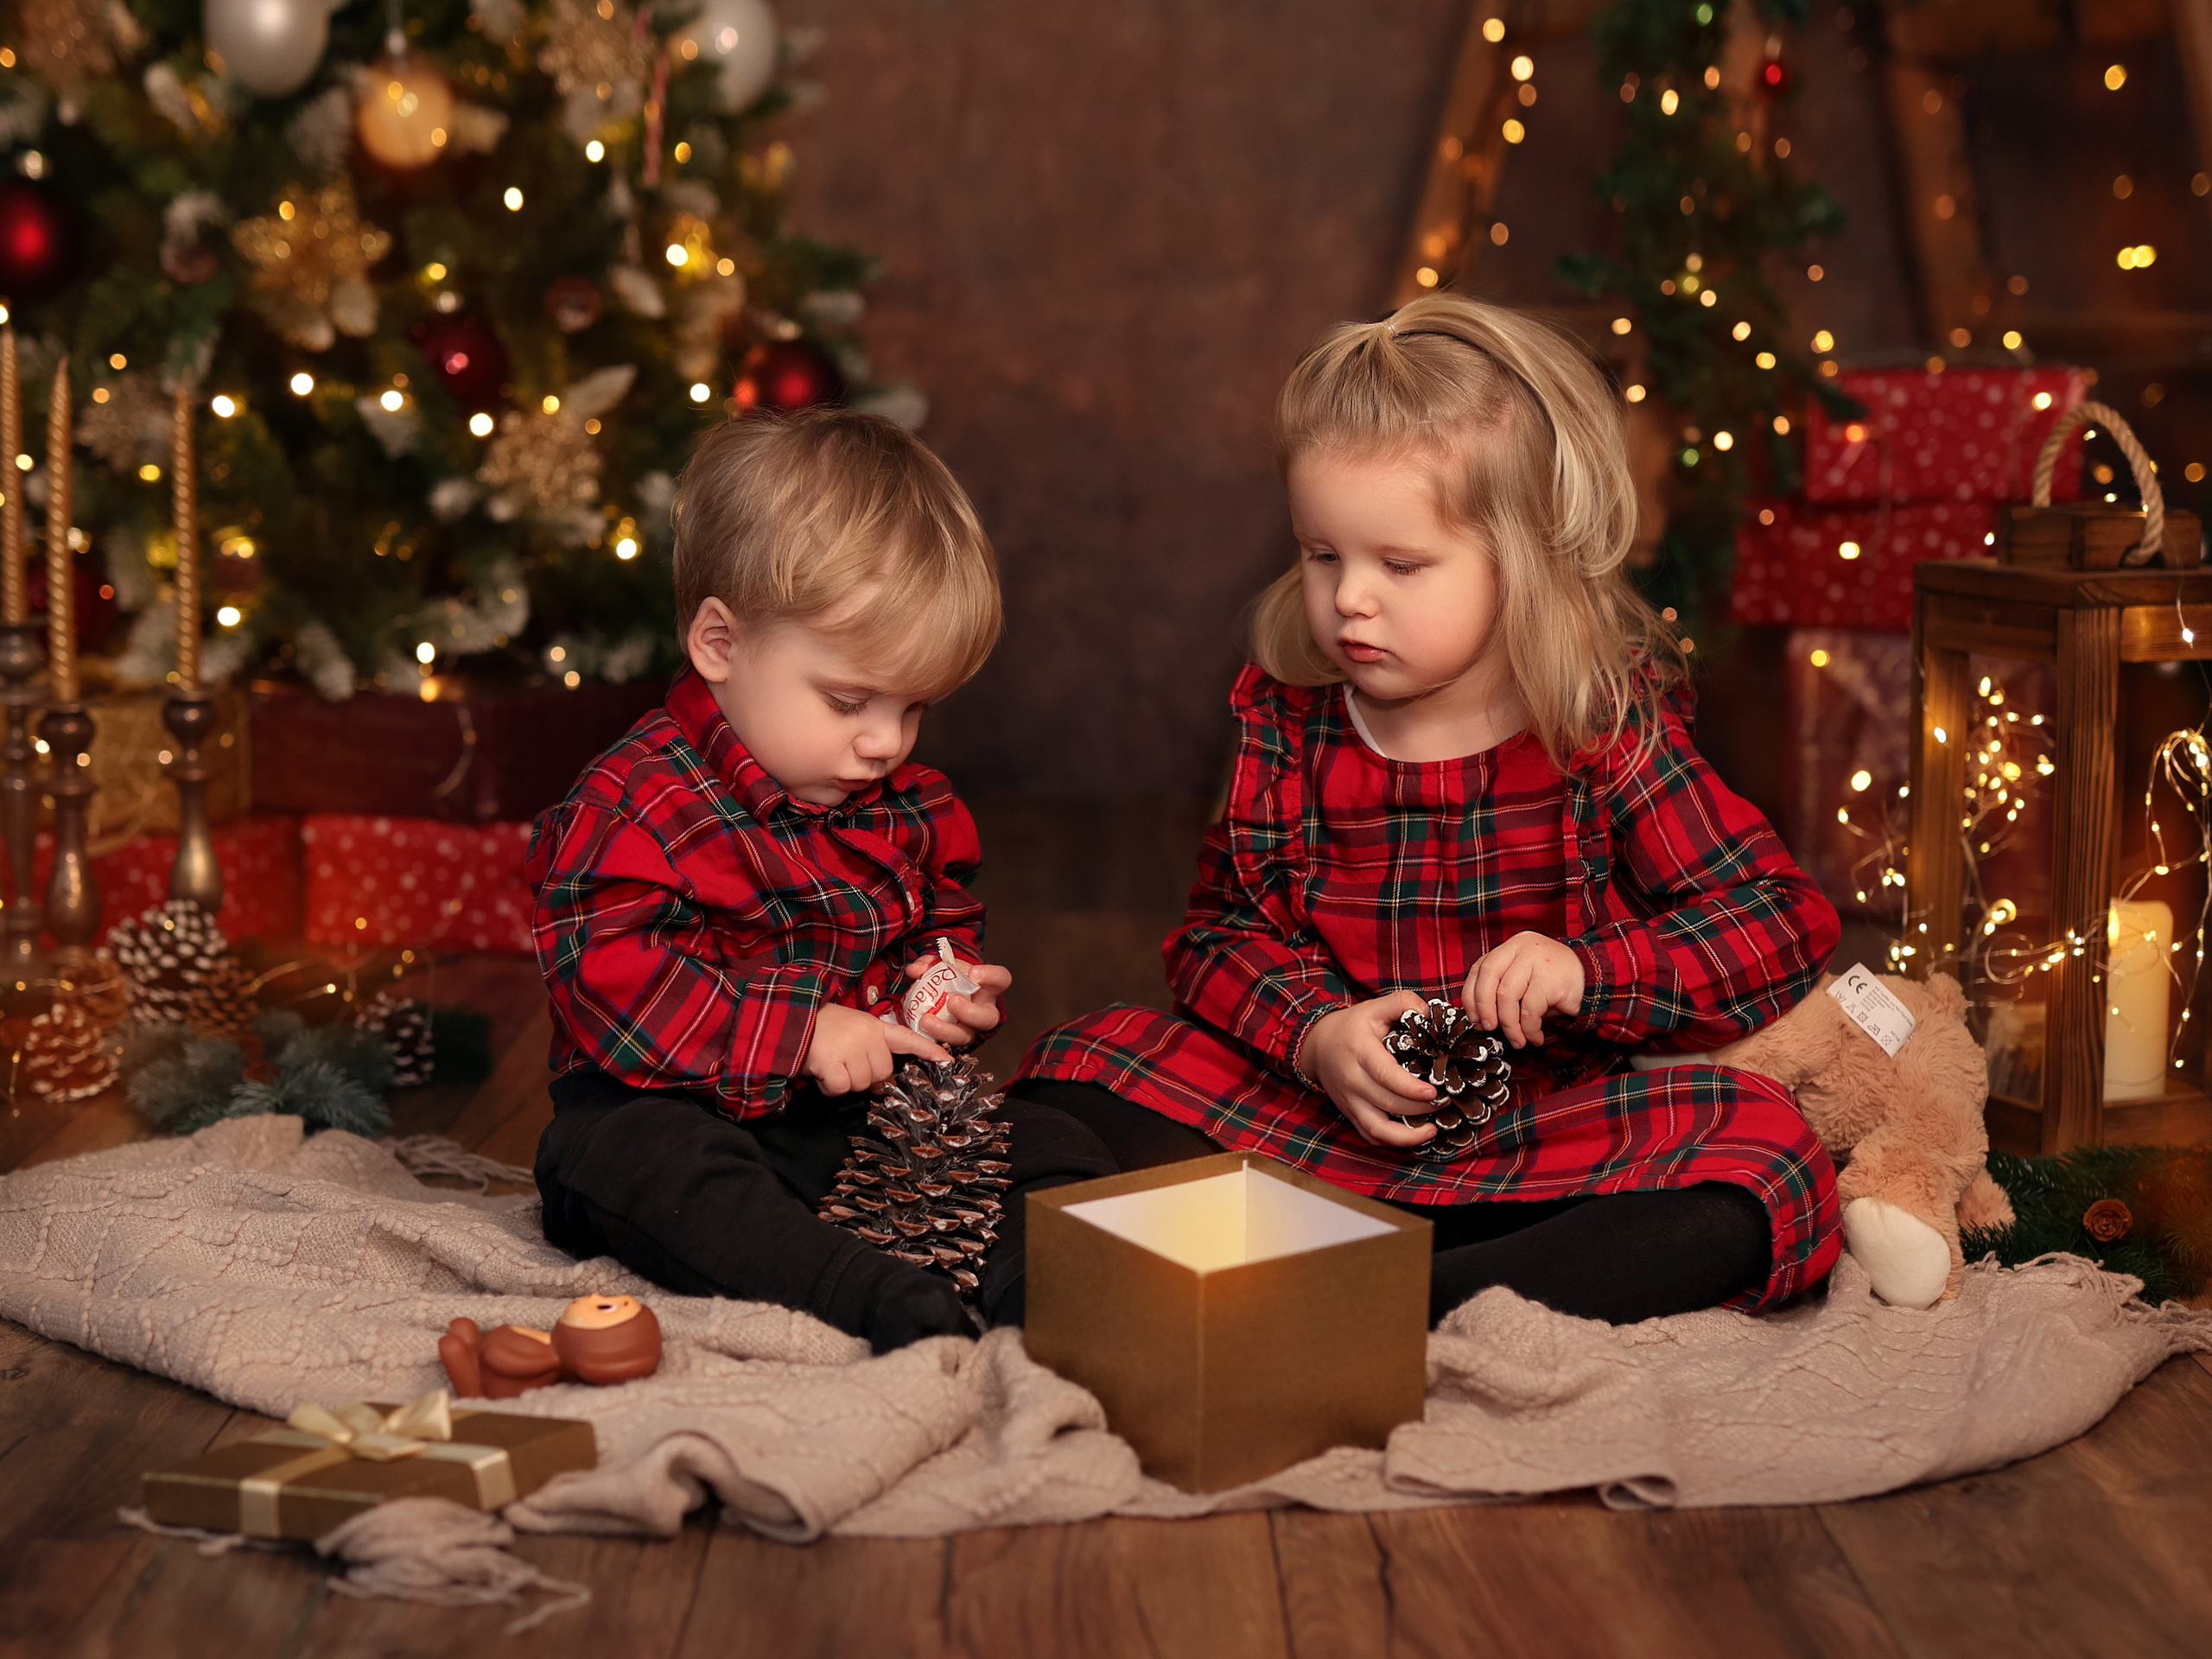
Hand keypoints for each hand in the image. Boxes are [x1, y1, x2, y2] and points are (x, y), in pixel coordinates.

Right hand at [804, 1003, 948, 1096]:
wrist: (789, 1018)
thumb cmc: (823, 1029)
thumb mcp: (854, 1031)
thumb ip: (873, 1051)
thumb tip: (884, 1082)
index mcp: (875, 1027)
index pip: (908, 1038)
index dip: (929, 1050)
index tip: (948, 1060)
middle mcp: (867, 1035)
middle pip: (883, 1073)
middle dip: (865, 1076)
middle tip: (845, 1063)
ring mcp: (850, 1047)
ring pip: (863, 1084)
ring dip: (846, 1081)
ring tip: (831, 1064)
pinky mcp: (832, 1060)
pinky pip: (841, 1087)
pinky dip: (830, 1087)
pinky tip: (822, 1072)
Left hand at [904, 955, 1011, 1047]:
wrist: (941, 995)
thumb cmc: (949, 978)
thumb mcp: (941, 965)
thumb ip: (929, 964)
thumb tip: (916, 970)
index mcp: (987, 987)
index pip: (1001, 979)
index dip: (991, 977)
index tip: (974, 973)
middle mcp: (983, 1010)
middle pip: (988, 1018)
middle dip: (969, 1012)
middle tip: (952, 1002)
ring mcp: (969, 1027)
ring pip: (966, 1035)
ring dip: (946, 1030)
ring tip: (928, 1020)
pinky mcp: (952, 1038)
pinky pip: (946, 1043)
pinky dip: (932, 1037)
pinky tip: (921, 1029)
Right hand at [1298, 990, 1438, 1148]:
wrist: (1317, 1045)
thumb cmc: (1351, 1026)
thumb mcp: (1374, 1006)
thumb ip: (1403, 1003)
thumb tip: (1429, 1013)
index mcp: (1361, 1052)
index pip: (1385, 1075)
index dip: (1410, 1089)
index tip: (1434, 1092)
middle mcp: (1353, 1081)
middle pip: (1388, 1104)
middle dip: (1421, 1108)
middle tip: (1445, 1101)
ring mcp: (1350, 1101)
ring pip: (1377, 1130)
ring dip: (1408, 1135)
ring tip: (1433, 1129)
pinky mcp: (1351, 1114)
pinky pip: (1371, 1136)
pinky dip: (1393, 1141)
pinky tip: (1414, 1135)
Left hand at [1462, 932, 1584, 1048]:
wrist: (1595, 982)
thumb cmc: (1555, 985)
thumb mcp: (1525, 982)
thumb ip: (1501, 991)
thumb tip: (1478, 1018)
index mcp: (1512, 946)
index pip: (1480, 967)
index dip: (1472, 995)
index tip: (1473, 1017)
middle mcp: (1523, 947)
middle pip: (1489, 977)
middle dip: (1484, 1008)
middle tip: (1489, 1028)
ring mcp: (1537, 959)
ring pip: (1507, 996)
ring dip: (1509, 1025)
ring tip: (1517, 1040)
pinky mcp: (1551, 979)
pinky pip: (1530, 1011)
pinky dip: (1528, 1029)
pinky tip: (1534, 1036)